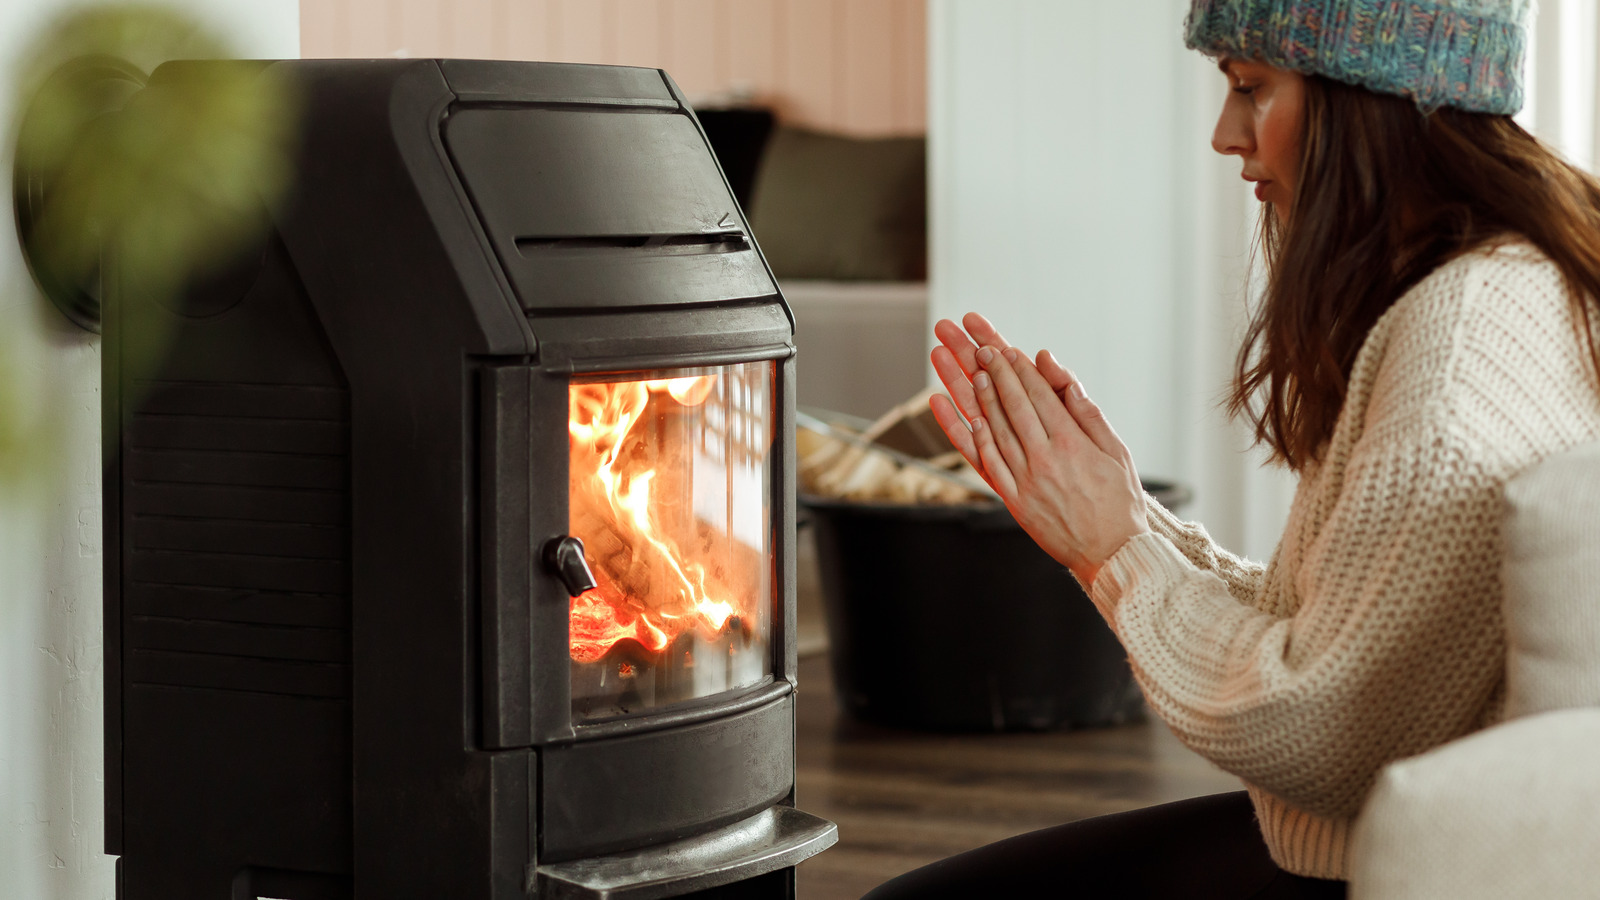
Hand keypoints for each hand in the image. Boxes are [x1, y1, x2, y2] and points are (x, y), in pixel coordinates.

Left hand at [928, 314, 1147, 584]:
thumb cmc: (1119, 501)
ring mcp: (1028, 482)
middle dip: (996, 374)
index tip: (1006, 349)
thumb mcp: (1117, 452)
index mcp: (1074, 444)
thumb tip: (1065, 379)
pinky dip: (977, 440)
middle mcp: (1047, 459)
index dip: (1020, 369)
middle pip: (1014, 407)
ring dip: (981, 400)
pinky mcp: (1016, 502)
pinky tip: (969, 419)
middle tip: (979, 350)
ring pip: (998, 431)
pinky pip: (990, 465)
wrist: (1112, 554)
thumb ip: (1088, 413)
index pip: (1040, 396)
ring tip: (971, 374)